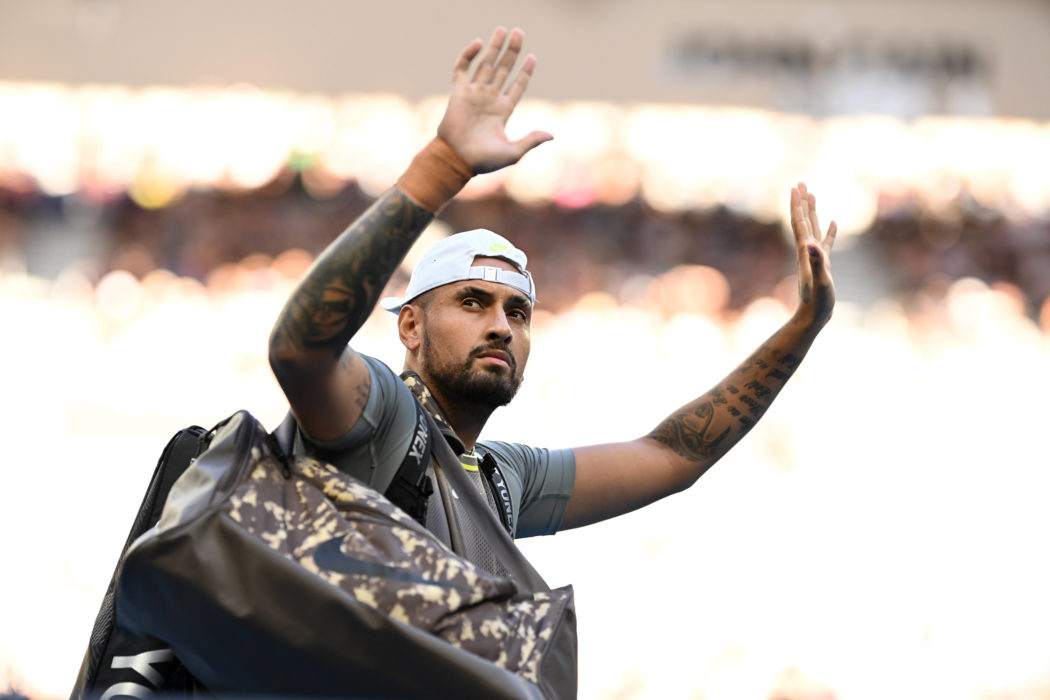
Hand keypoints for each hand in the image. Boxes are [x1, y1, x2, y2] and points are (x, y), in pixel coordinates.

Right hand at [437, 27, 552, 173]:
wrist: (457, 160)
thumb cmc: (483, 160)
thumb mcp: (513, 152)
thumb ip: (531, 141)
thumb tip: (551, 135)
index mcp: (503, 110)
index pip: (517, 86)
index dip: (525, 72)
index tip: (532, 57)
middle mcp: (490, 99)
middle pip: (503, 69)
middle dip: (512, 51)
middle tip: (519, 32)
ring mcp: (474, 94)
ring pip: (486, 64)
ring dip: (494, 47)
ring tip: (503, 30)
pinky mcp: (458, 92)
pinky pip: (463, 69)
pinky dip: (469, 55)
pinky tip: (478, 43)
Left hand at [790, 182, 836, 327]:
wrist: (813, 316)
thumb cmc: (817, 301)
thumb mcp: (820, 280)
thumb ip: (817, 261)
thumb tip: (812, 244)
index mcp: (805, 251)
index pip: (800, 222)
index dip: (797, 204)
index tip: (796, 186)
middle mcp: (808, 251)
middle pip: (803, 220)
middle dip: (802, 201)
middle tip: (800, 182)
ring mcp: (816, 256)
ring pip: (813, 228)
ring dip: (812, 211)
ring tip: (812, 194)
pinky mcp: (824, 264)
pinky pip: (826, 242)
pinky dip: (830, 231)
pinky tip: (835, 222)